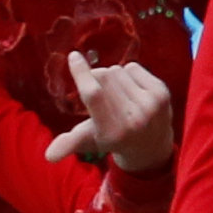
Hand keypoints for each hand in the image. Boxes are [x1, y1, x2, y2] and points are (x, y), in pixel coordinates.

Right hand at [47, 54, 174, 172]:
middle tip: (98, 92)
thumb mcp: (87, 142)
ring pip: (118, 70)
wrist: (151, 146)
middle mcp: (134, 118)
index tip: (73, 56)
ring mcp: (151, 104)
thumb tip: (49, 156)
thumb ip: (68, 144)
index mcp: (111, 130)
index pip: (93, 95)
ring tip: (116, 95)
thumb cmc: (110, 140)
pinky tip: (131, 91)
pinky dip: (127, 74)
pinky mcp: (162, 92)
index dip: (82, 73)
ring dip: (111, 77)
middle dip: (95, 77)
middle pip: (104, 76)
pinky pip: (133, 67)